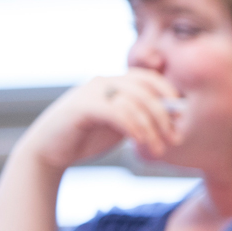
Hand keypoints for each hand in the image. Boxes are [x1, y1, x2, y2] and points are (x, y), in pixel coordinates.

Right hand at [18, 70, 182, 170]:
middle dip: (165, 115)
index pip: (148, 78)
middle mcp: (103, 82)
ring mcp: (91, 92)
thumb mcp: (120, 124)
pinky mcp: (82, 107)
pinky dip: (134, 127)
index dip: (169, 94)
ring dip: (152, 128)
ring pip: (134, 103)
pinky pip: (117, 112)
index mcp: (113, 82)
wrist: (49, 152)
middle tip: (175, 139)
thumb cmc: (87, 137)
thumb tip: (175, 116)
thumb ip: (141, 116)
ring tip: (159, 149)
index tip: (182, 116)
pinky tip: (141, 142)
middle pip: (145, 90)